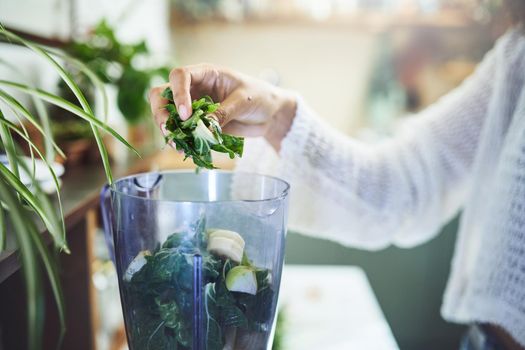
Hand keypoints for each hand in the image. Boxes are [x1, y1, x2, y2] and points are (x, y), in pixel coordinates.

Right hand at [149, 63, 296, 150]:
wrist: (269, 114)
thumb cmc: (260, 96)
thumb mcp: (244, 101)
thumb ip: (224, 112)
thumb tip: (204, 126)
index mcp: (205, 74)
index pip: (180, 76)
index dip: (177, 94)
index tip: (185, 114)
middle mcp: (194, 88)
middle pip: (162, 94)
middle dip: (160, 112)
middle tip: (168, 130)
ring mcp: (193, 107)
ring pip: (167, 115)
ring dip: (169, 131)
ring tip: (178, 146)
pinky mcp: (198, 124)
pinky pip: (182, 132)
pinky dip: (181, 141)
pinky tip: (186, 151)